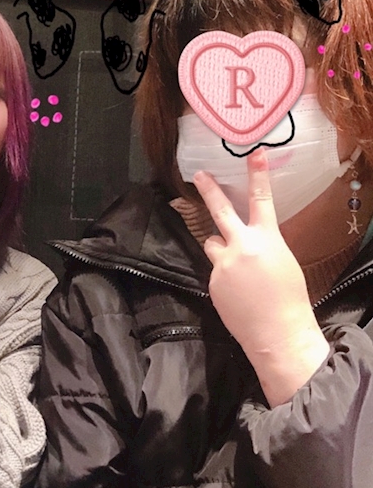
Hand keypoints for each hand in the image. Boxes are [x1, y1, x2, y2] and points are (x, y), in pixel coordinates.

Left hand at [194, 148, 328, 406]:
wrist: (277, 333)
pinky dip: (224, 275)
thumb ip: (262, 245)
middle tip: (197, 175)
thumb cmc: (289, 298)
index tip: (255, 154)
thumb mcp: (283, 262)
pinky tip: (238, 293)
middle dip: (208, 190)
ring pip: (213, 243)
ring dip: (220, 247)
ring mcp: (223, 263)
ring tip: (238, 268)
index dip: (257, 175)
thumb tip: (248, 240)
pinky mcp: (211, 280)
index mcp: (267, 239)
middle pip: (219, 211)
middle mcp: (241, 246)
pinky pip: (215, 269)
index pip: (261, 200)